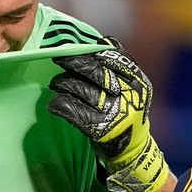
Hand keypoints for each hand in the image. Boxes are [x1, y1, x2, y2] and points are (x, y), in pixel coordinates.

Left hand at [48, 39, 169, 191]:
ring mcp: (115, 113)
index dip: (89, 51)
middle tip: (57, 59)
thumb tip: (102, 40)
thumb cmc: (127, 112)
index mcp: (138, 81)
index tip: (72, 47)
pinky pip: (73, 112)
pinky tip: (54, 103)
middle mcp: (128, 95)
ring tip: (56, 83)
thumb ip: (119, 65)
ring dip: (63, 84)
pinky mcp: (100, 130)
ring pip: (80, 90)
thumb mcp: (132, 87)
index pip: (112, 58)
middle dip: (73, 63)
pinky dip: (60, 105)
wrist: (133, 150)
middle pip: (95, 72)